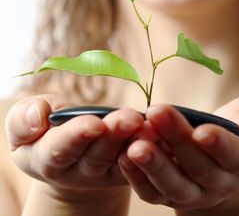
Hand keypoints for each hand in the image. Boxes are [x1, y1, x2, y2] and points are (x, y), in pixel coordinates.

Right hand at [5, 95, 143, 193]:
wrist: (69, 143)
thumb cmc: (45, 126)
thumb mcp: (26, 120)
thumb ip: (23, 119)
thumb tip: (38, 117)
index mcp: (46, 158)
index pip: (60, 149)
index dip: (77, 136)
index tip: (94, 122)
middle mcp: (76, 171)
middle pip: (97, 155)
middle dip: (114, 135)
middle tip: (131, 117)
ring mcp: (104, 173)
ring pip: (121, 159)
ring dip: (136, 140)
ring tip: (149, 123)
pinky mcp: (126, 170)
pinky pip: (141, 161)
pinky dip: (153, 147)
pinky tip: (162, 131)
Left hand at [118, 87, 238, 211]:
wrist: (230, 162)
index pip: (238, 158)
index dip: (221, 145)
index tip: (202, 130)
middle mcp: (224, 183)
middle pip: (199, 167)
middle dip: (176, 139)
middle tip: (157, 112)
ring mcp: (196, 192)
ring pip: (174, 185)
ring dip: (153, 164)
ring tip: (135, 142)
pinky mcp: (172, 194)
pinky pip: (153, 192)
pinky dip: (137, 177)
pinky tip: (123, 153)